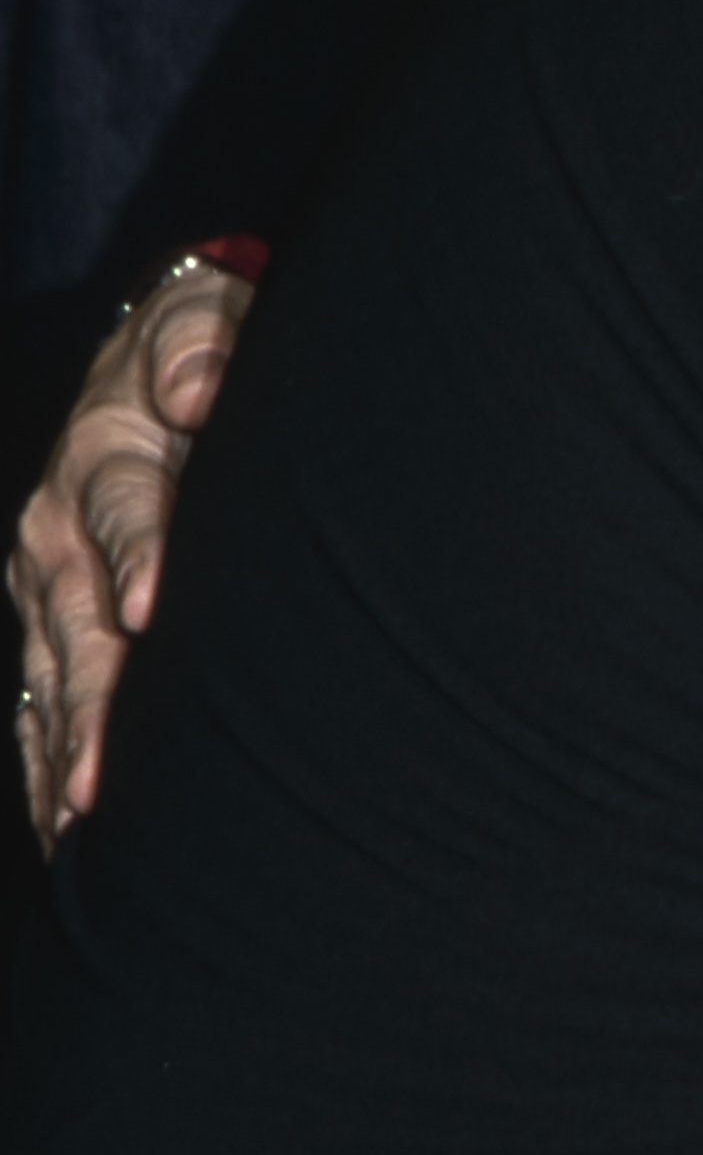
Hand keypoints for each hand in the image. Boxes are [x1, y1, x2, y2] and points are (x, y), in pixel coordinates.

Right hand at [10, 259, 251, 846]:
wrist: (165, 364)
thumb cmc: (206, 352)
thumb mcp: (205, 326)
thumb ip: (201, 346)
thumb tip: (193, 387)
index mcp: (103, 454)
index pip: (121, 509)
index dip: (136, 555)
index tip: (150, 606)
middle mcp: (59, 530)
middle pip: (79, 622)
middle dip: (93, 698)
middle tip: (108, 769)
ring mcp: (49, 589)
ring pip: (55, 678)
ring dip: (67, 746)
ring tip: (81, 812)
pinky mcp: (53, 632)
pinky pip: (43, 707)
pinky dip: (53, 765)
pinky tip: (68, 828)